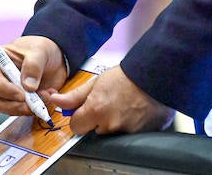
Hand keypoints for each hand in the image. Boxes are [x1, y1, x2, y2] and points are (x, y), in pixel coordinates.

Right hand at [0, 36, 67, 116]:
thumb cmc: (41, 50)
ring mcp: (4, 91)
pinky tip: (43, 100)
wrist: (54, 60)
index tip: (21, 95)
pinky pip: (18, 111)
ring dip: (22, 110)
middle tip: (30, 106)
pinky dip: (31, 110)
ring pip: (4, 108)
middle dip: (12, 105)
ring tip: (39, 102)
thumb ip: (33, 65)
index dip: (4, 89)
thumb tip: (27, 86)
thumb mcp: (40, 51)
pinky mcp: (15, 101)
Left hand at [52, 65, 173, 135]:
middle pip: (94, 131)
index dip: (80, 117)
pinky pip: (127, 134)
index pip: (76, 126)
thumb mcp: (96, 82)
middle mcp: (110, 125)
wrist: (155, 76)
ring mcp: (126, 132)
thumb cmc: (127, 76)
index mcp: (96, 111)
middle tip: (109, 103)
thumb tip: (55, 100)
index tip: (86, 109)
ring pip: (110, 132)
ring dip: (113, 122)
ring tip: (123, 105)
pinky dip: (128, 125)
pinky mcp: (139, 135)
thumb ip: (74, 96)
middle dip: (98, 120)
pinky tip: (133, 110)